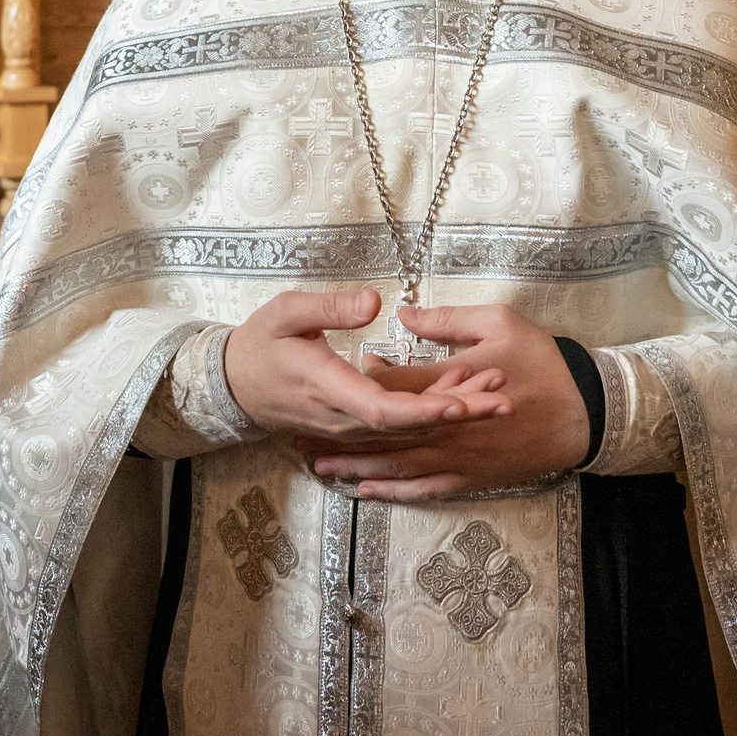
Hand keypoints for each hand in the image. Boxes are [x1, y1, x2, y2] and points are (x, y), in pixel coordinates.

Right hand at [220, 289, 510, 442]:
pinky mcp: (354, 429)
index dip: (425, 410)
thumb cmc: (261, 344)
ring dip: (453, 415)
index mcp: (328, 388)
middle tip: (502, 397)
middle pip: (409, 427)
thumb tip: (374, 303)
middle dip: (458, 414)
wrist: (234, 385)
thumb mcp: (286, 311)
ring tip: (495, 393)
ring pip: (409, 432)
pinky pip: (399, 431)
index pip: (383, 410)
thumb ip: (330, 307)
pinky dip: (433, 416)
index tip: (461, 402)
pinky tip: (462, 399)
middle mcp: (343, 418)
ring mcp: (349, 429)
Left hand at [298, 303, 590, 501]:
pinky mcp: (471, 477)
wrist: (584, 412)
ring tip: (316, 466)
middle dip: (337, 436)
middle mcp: (444, 429)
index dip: (359, 385)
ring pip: (394, 467)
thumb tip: (401, 313)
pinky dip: (392, 491)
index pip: (390, 389)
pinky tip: (367, 490)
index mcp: (447, 387)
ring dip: (354, 468)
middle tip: (297, 436)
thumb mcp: (498, 323)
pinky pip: (424, 489)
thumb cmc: (543, 362)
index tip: (335, 376)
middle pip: (380, 435)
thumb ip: (445, 320)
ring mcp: (457, 457)